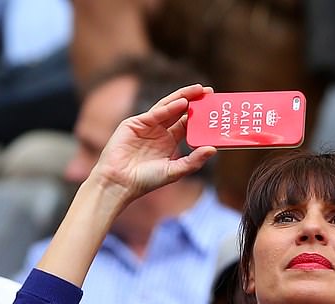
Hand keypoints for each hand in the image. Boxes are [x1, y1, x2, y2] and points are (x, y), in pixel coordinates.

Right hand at [90, 83, 216, 201]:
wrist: (120, 182)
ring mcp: (147, 125)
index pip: (187, 124)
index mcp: (168, 142)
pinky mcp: (135, 123)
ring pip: (168, 107)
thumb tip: (213, 150)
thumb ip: (193, 161)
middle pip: (179, 112)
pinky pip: (154, 113)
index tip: (214, 108)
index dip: (200, 116)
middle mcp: (159, 131)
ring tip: (198, 90)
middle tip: (209, 92)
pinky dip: (168, 108)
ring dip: (183, 97)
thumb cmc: (146, 180)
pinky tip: (182, 103)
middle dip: (194, 101)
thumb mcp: (174, 171)